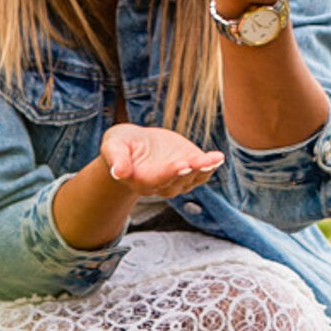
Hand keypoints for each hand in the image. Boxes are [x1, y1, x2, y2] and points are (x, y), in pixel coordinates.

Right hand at [100, 122, 223, 195]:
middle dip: (191, 169)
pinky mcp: (189, 168)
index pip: (158, 179)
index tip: (182, 164)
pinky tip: (218, 157)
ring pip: (193, 176)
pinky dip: (211, 165)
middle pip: (179, 178)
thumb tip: (118, 172)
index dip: (171, 172)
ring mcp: (178, 178)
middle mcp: (162, 185)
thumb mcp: (113, 146)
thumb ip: (116, 159)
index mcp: (142, 180)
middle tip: (202, 161)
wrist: (133, 147)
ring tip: (215, 158)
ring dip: (205, 168)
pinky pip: (202, 171)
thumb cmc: (120, 145)